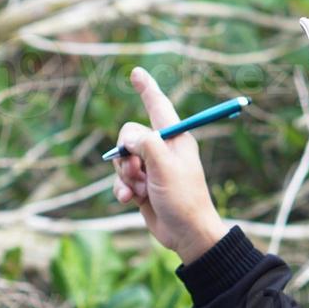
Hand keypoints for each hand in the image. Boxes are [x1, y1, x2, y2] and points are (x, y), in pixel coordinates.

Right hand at [111, 67, 225, 264]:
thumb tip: (126, 140)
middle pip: (129, 136)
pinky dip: (121, 189)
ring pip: (122, 160)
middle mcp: (162, 149)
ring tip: (138, 191)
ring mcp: (151, 168)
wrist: (186, 234)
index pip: (158, 106)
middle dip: (126, 154)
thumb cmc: (183, 199)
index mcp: (175, 138)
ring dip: (124, 176)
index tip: (136, 73)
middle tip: (136, 171)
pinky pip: (121, 180)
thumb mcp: (165, 167)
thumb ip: (145, 144)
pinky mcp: (142, 186)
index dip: (147, 88)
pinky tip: (129, 201)